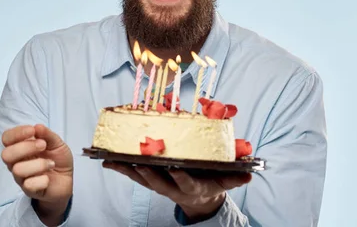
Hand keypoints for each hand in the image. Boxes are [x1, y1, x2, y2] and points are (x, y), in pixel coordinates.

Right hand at [1, 124, 72, 224]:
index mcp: (21, 146)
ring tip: (50, 164)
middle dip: (26, 147)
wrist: (67, 180)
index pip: (7, 138)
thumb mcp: (57, 143)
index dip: (16, 133)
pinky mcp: (29, 190)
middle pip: (6, 154)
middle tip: (43, 145)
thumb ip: (47, 134)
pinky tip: (48, 178)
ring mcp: (21, 177)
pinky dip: (42, 180)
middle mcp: (17, 161)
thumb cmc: (57, 159)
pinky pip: (28, 185)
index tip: (32, 131)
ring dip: (39, 164)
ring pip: (18, 170)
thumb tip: (37, 127)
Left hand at [103, 162, 250, 221]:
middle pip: (158, 181)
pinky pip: (133, 174)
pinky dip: (120, 168)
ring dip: (128, 169)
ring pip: (141, 179)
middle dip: (148, 172)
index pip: (186, 182)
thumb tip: (249, 174)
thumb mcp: (224, 181)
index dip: (180, 176)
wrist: (198, 197)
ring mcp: (159, 185)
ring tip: (113, 160)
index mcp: (192, 186)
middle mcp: (172, 187)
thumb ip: (234, 177)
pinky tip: (106, 161)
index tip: (175, 168)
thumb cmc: (211, 182)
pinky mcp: (149, 180)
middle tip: (139, 162)